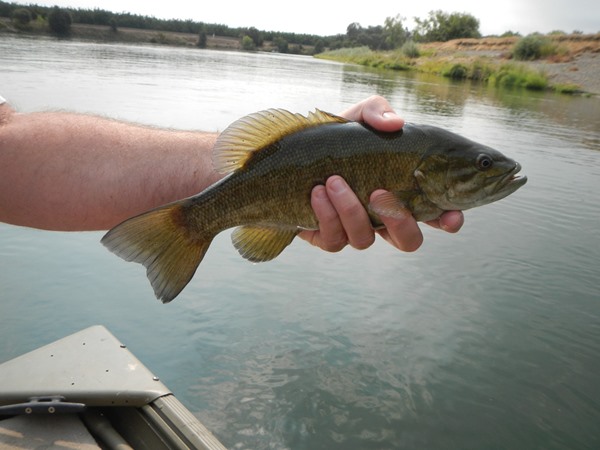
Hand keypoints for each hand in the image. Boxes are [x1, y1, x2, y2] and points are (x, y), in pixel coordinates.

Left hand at [298, 95, 463, 251]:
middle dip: (399, 223)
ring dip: (351, 210)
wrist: (290, 155)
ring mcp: (355, 230)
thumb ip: (378, 112)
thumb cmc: (335, 139)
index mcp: (401, 191)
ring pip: (364, 240)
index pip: (436, 214)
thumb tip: (396, 123)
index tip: (450, 218)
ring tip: (333, 180)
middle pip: (408, 241)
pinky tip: (317, 193)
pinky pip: (334, 241)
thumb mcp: (358, 117)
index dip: (449, 220)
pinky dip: (327, 216)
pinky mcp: (327, 237)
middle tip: (379, 193)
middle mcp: (382, 217)